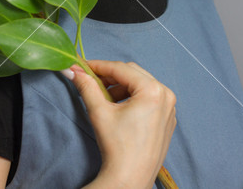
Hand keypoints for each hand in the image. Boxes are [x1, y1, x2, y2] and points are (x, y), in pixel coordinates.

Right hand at [70, 60, 176, 188]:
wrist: (130, 180)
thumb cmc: (117, 146)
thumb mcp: (99, 111)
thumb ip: (87, 86)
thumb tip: (73, 70)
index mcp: (153, 90)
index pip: (121, 69)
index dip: (99, 66)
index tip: (83, 65)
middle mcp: (166, 94)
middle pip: (133, 74)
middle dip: (110, 76)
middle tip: (91, 80)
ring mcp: (169, 107)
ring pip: (140, 84)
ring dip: (120, 87)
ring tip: (103, 97)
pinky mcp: (168, 117)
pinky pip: (149, 97)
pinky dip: (132, 97)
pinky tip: (118, 107)